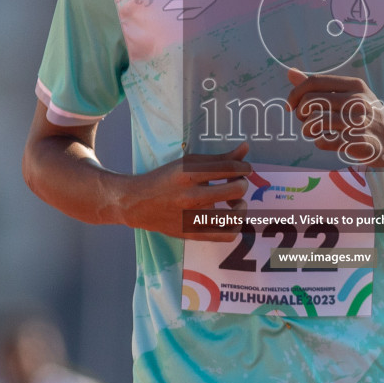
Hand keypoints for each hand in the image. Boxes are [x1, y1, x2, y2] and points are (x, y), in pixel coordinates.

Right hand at [115, 143, 250, 240]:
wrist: (137, 203)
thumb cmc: (165, 179)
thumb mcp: (188, 163)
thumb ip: (219, 158)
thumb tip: (246, 147)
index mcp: (188, 174)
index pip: (229, 168)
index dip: (244, 168)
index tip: (243, 169)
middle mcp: (191, 196)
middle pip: (236, 190)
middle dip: (242, 184)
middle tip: (236, 183)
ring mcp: (192, 218)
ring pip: (234, 216)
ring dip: (241, 206)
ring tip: (235, 202)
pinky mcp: (192, 234)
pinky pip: (226, 235)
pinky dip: (235, 226)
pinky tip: (229, 217)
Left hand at [285, 69, 383, 168]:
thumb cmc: (366, 115)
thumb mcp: (349, 94)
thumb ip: (319, 85)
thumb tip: (290, 72)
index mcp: (354, 85)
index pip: (314, 82)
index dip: (295, 94)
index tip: (291, 106)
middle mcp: (357, 101)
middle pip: (310, 102)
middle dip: (300, 113)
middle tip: (304, 120)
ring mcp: (358, 122)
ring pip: (314, 122)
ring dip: (307, 129)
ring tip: (313, 131)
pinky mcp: (357, 143)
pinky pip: (323, 141)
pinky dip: (319, 142)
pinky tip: (327, 140)